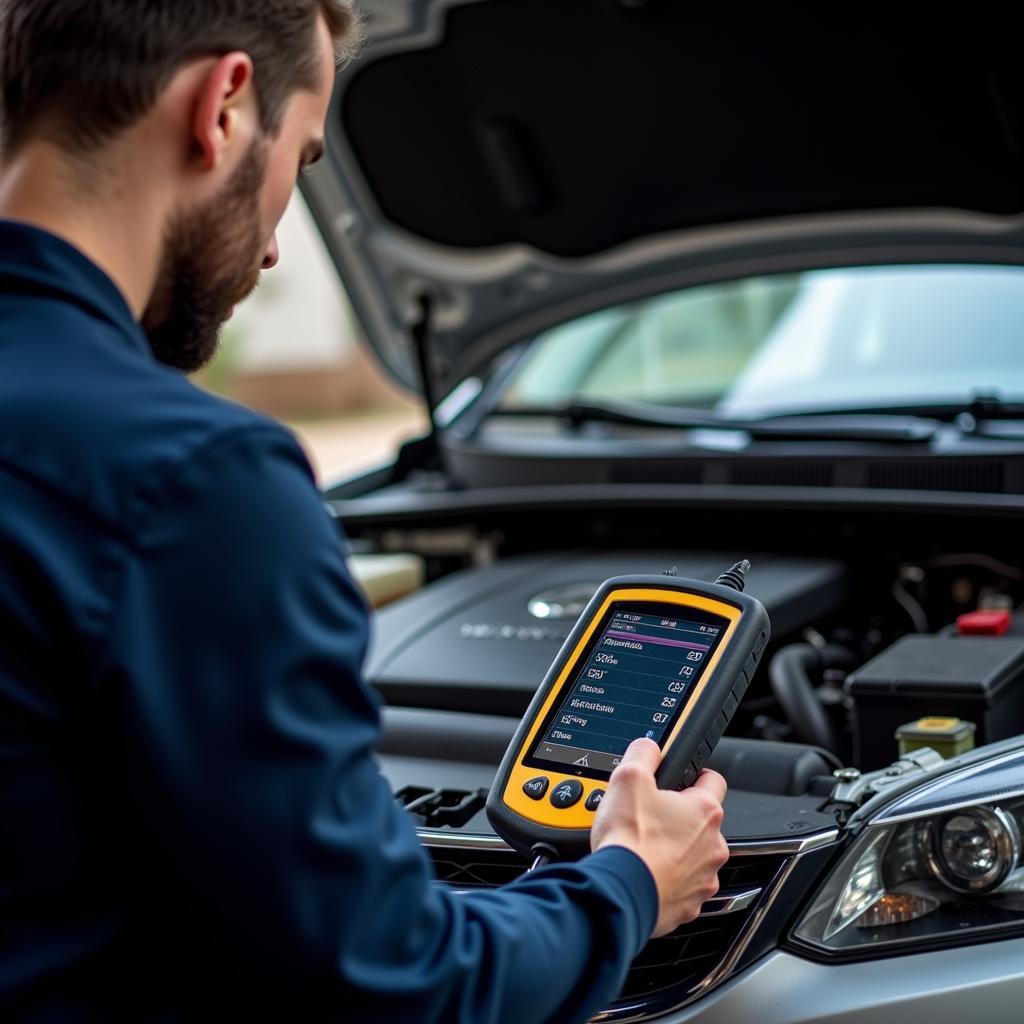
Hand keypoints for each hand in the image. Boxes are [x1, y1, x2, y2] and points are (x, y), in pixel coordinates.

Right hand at [590, 738, 728, 937]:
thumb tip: (649, 746)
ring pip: (694, 856)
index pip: (714, 780)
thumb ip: (643, 754)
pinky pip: (683, 887)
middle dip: (679, 818)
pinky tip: (645, 873)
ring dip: (676, 851)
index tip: (680, 778)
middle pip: (701, 822)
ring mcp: (704, 878)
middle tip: (649, 816)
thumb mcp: (628, 778)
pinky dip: (668, 880)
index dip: (695, 774)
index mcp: (705, 811)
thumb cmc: (629, 841)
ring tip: (645, 848)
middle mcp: (713, 846)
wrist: (619, 893)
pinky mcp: (690, 905)